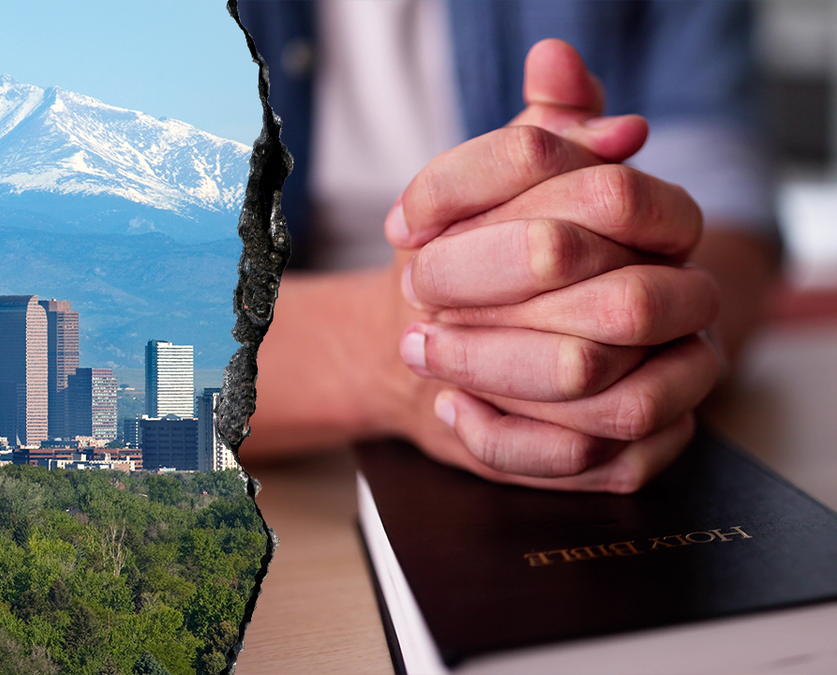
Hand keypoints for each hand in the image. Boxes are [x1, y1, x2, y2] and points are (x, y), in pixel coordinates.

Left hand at [384, 40, 721, 491]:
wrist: (475, 340)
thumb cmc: (487, 257)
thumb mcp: (500, 186)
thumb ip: (534, 128)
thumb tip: (553, 58)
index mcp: (663, 223)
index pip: (616, 199)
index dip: (502, 213)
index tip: (408, 228)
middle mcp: (686, 304)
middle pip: (620, 308)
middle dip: (496, 306)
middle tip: (413, 299)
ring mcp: (676, 383)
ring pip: (609, 395)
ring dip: (496, 374)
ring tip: (421, 354)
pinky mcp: (643, 453)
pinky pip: (588, 461)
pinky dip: (505, 439)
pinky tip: (451, 411)